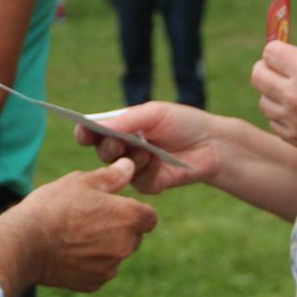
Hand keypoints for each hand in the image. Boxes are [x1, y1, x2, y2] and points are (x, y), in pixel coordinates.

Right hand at [15, 159, 157, 291]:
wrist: (25, 243)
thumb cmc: (54, 206)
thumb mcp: (81, 182)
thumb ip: (112, 176)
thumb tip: (129, 166)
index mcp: (129, 218)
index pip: (149, 217)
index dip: (133, 210)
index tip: (113, 207)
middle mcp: (126, 245)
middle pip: (133, 237)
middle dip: (118, 229)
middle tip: (89, 219)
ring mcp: (110, 268)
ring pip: (115, 255)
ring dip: (104, 247)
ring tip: (74, 235)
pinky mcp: (94, 283)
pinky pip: (98, 271)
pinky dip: (88, 264)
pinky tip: (67, 252)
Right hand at [72, 102, 218, 193]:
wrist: (212, 143)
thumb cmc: (183, 122)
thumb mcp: (154, 113)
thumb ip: (127, 119)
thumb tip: (99, 125)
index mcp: (121, 128)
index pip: (94, 131)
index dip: (85, 132)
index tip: (84, 131)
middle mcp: (124, 148)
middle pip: (102, 152)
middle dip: (108, 147)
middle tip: (120, 143)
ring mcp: (135, 168)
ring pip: (117, 170)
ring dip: (130, 159)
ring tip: (147, 150)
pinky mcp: (149, 184)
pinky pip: (138, 182)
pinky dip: (147, 170)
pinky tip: (159, 161)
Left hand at [251, 42, 296, 172]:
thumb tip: (286, 61)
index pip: (270, 52)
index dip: (278, 50)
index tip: (287, 54)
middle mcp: (296, 96)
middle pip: (258, 75)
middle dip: (269, 69)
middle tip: (282, 71)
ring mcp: (294, 121)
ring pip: (263, 100)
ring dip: (274, 94)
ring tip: (294, 93)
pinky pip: (274, 122)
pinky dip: (282, 116)